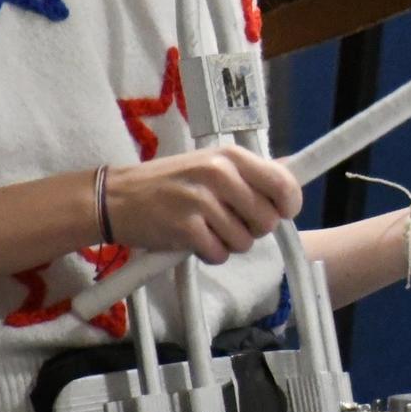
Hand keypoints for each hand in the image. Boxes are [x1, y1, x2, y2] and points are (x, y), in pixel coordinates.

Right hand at [104, 145, 301, 263]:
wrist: (116, 197)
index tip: (281, 212)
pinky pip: (219, 254)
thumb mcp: (212, 164)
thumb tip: (293, 174)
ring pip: (244, 241)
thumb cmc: (170, 182)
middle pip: (267, 220)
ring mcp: (201, 201)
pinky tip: (193, 240)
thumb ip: (250, 173)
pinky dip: (209, 254)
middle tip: (230, 221)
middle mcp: (219, 174)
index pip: (283, 183)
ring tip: (207, 228)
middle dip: (253, 229)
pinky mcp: (185, 228)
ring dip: (229, 243)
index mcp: (231, 156)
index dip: (288, 205)